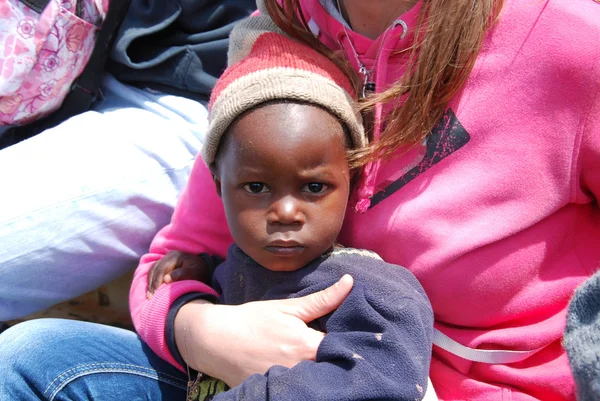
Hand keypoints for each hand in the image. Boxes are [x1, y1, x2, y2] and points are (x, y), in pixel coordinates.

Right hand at [147, 251, 211, 297]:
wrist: (203, 268)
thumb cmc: (200, 271)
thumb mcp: (194, 272)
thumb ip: (182, 274)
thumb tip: (166, 279)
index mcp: (175, 256)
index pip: (162, 268)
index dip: (157, 281)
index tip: (155, 293)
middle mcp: (168, 255)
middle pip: (155, 269)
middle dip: (152, 284)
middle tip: (150, 297)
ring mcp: (165, 259)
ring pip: (152, 270)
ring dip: (150, 283)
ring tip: (149, 296)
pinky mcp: (164, 264)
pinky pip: (154, 271)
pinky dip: (151, 281)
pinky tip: (151, 290)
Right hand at [175, 274, 353, 386]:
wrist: (215, 340)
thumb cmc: (253, 320)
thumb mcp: (287, 307)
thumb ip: (322, 299)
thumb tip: (350, 282)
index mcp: (307, 346)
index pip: (344, 348)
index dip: (352, 342)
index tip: (356, 336)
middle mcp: (301, 370)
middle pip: (332, 367)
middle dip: (338, 357)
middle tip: (338, 347)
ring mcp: (288, 385)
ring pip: (318, 379)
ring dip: (322, 370)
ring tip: (320, 358)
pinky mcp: (276, 394)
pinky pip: (301, 389)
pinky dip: (305, 381)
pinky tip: (304, 370)